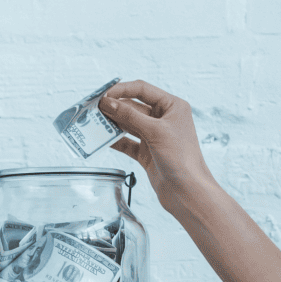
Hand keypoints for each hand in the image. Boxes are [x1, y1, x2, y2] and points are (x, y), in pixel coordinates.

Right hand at [100, 80, 214, 208]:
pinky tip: (103, 139)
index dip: (122, 90)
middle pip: (133, 107)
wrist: (187, 192)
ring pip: (129, 124)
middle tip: (94, 110)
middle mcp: (164, 119)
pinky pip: (127, 142)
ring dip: (113, 124)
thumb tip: (109, 103)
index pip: (143, 90)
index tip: (103, 94)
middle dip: (114, 108)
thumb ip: (130, 116)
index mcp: (172, 106)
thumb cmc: (181, 159)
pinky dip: (116, 140)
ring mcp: (155, 136)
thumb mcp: (155, 132)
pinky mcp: (147, 152)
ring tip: (94, 123)